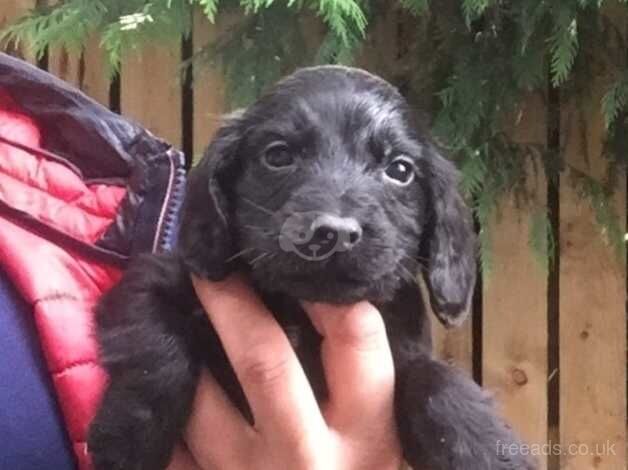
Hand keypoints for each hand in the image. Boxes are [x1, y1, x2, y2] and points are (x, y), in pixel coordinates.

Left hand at [168, 274, 402, 469]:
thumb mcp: (390, 447)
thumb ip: (369, 390)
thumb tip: (333, 307)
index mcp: (368, 436)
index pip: (356, 339)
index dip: (328, 290)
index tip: (300, 269)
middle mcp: (305, 456)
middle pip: (264, 362)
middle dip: (230, 303)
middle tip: (207, 263)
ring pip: (198, 403)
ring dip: (180, 350)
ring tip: (167, 308)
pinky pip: (167, 449)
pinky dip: (157, 410)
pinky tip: (154, 376)